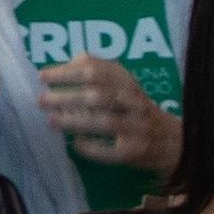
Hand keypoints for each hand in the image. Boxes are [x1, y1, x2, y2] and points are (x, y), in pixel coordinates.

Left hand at [38, 57, 180, 176]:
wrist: (171, 141)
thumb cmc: (136, 110)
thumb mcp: (125, 86)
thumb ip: (101, 73)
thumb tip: (70, 63)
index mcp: (129, 84)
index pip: (97, 71)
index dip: (67, 72)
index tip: (43, 76)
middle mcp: (135, 103)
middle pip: (99, 95)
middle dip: (66, 96)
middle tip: (42, 99)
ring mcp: (137, 128)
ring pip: (104, 122)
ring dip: (73, 121)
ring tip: (51, 120)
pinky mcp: (136, 151)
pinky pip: (111, 151)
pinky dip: (91, 148)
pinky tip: (75, 144)